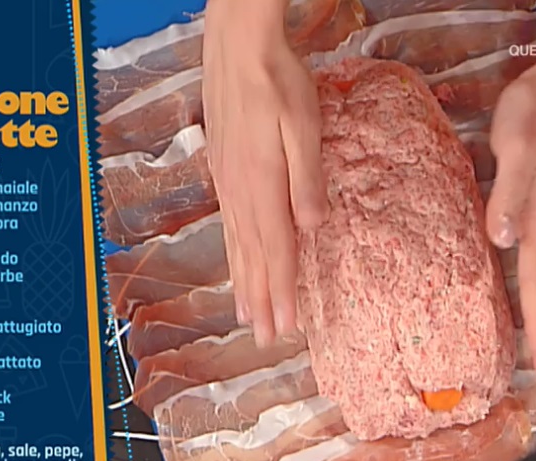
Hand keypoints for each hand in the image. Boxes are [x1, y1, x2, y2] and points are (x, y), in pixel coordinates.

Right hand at [203, 0, 327, 346]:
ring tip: (247, 315)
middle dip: (263, 300)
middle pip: (253, 257)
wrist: (238, 49)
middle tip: (267, 337)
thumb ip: (306, 179)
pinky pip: (228, 224)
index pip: (277, 250)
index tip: (288, 327)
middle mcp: (240, 192)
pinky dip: (232, 253)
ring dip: (244, 283)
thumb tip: (312, 227)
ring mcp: (227, 183)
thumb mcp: (304, 125)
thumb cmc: (279, 82)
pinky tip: (236, 263)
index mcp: (263, 184)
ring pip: (237, 244)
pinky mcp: (223, 171)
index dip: (283, 292)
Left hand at [486, 69, 535, 376]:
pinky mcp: (530, 206)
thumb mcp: (514, 151)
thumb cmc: (531, 119)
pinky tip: (512, 286)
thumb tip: (502, 240)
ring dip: (533, 309)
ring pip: (535, 274)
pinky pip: (527, 255)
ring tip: (529, 342)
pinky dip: (523, 280)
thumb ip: (508, 195)